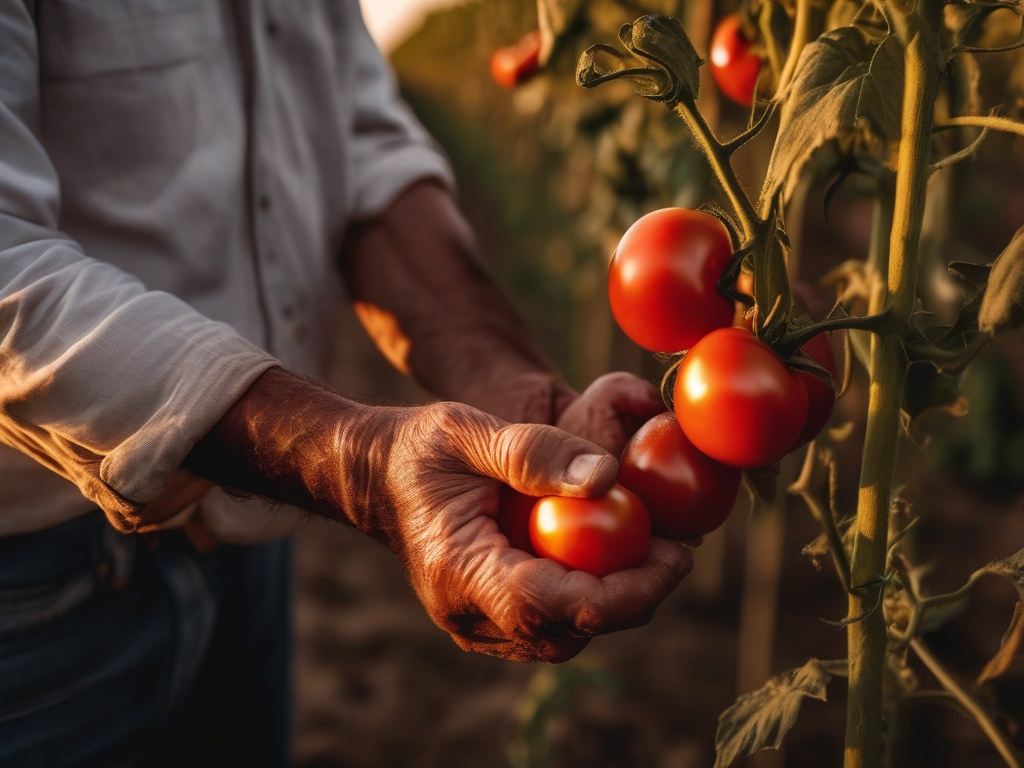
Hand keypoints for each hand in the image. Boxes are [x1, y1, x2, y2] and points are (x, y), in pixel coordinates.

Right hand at [182, 368, 691, 661]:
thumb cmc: (418, 447)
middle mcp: (466, 612)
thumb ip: (534, 452)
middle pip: (568, 630)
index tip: (676, 555)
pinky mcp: (490, 616)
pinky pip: (552, 623)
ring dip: (615, 599)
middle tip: (677, 549)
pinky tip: (609, 554)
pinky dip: (590, 596)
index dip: (624, 591)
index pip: (552, 603)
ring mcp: (476, 622)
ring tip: (652, 548)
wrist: (375, 477)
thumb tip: (610, 478)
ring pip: (565, 634)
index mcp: (458, 569)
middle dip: (633, 598)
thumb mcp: (467, 429)